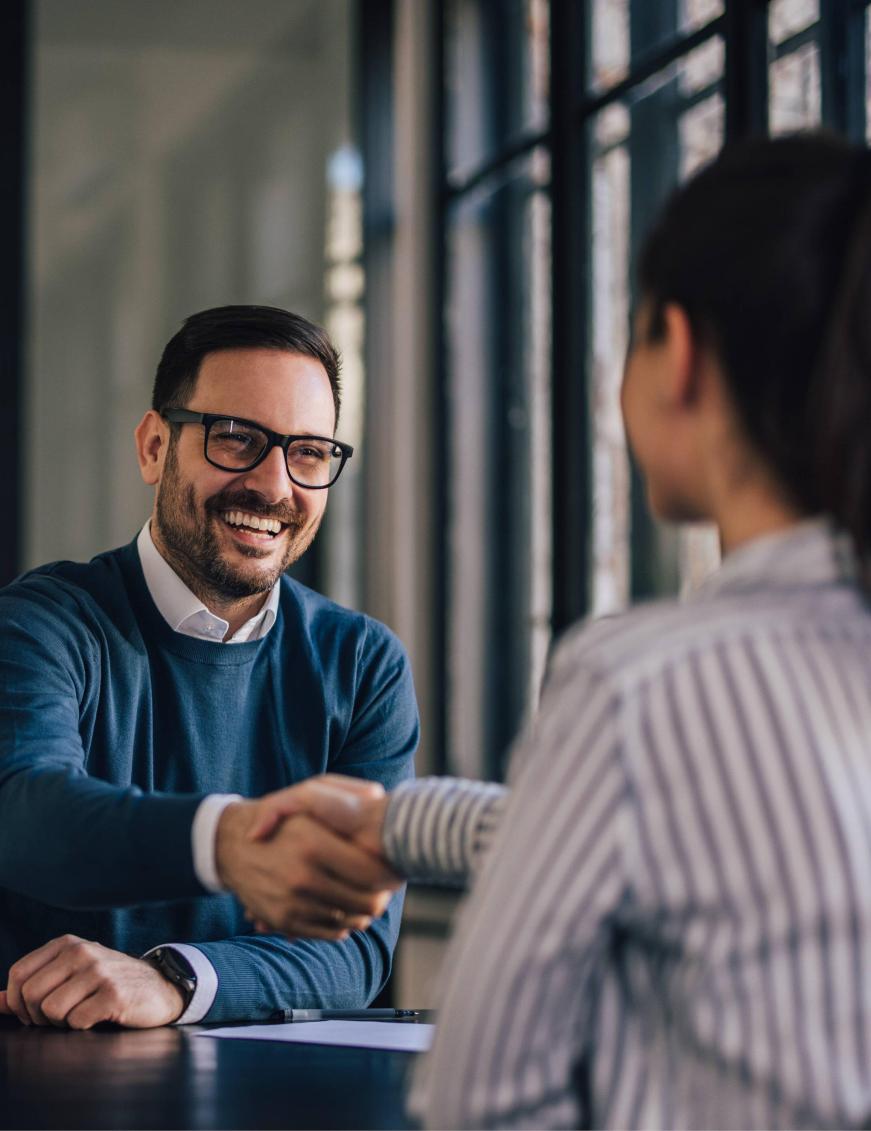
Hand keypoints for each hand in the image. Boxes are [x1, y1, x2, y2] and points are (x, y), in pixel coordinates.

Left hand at [0, 935, 184, 1028]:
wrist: (159, 987)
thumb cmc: (108, 984)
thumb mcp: (70, 976)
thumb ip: (32, 987)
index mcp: (66, 944)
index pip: (18, 974)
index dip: (19, 1002)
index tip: (35, 1012)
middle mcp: (81, 951)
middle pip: (31, 995)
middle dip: (38, 1017)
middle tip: (57, 1019)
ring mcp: (99, 971)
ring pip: (51, 1010)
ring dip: (61, 1024)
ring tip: (79, 1016)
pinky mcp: (113, 994)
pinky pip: (76, 1021)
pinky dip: (82, 1027)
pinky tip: (98, 1017)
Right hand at [215, 789, 399, 940]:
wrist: (231, 845)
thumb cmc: (282, 816)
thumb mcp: (309, 791)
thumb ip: (346, 790)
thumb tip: (377, 796)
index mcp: (312, 842)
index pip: (371, 873)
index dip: (389, 873)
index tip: (395, 868)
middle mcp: (302, 876)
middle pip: (365, 902)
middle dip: (382, 896)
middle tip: (387, 888)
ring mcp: (291, 902)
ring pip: (349, 921)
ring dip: (364, 913)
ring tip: (369, 899)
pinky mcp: (283, 921)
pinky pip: (327, 932)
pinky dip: (343, 925)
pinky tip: (346, 910)